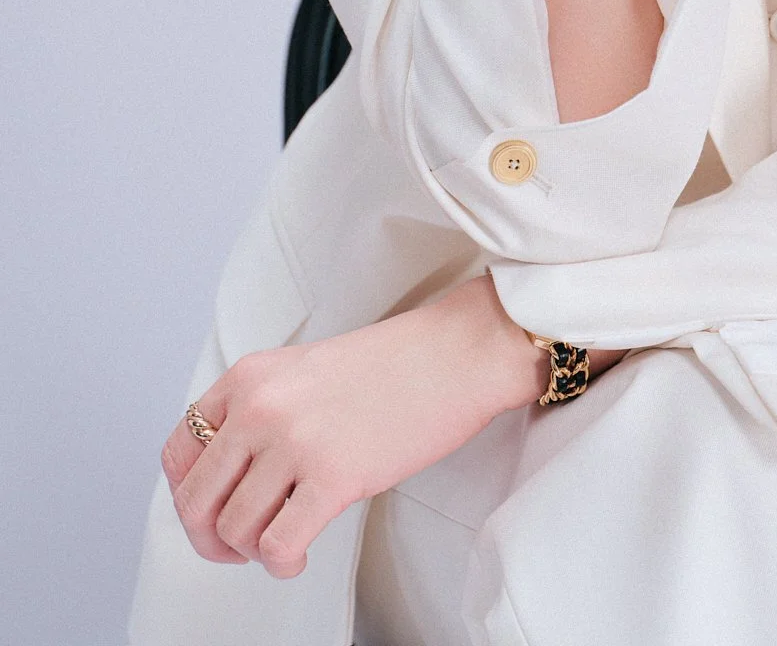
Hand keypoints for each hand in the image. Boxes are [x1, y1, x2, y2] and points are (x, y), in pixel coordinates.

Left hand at [160, 275, 545, 578]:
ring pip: (233, 530)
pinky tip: (301, 555)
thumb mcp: (304, 369)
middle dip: (210, 538)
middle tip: (236, 547)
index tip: (210, 509)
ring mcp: (295, 442)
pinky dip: (281, 564)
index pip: (179, 452)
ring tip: (280, 543)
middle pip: (195, 500)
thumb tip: (233, 476)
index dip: (187, 494)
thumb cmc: (393, 364)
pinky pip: (276, 546)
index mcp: (251, 376)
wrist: (455, 354)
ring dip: (252, 552)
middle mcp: (262, 407)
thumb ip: (262, 409)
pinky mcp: (333, 477)